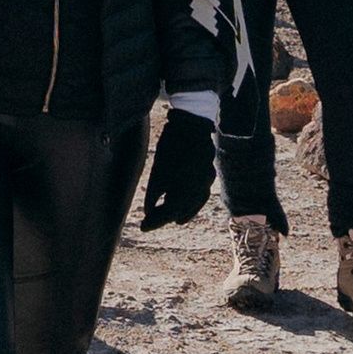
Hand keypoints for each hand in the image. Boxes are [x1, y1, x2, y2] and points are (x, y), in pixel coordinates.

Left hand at [140, 107, 216, 229]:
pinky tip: (185, 204)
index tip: (143, 227)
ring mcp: (206, 183)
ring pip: (193, 204)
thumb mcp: (158, 170)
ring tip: (174, 220)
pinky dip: (192, 202)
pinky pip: (201, 195)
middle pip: (180, 210)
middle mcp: (198, 190)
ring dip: (181, 212)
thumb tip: (148, 211)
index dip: (155, 221)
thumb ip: (153, 193)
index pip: (168, 213)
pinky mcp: (209, 175)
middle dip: (165, 217)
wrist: (192, 125)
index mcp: (185, 190)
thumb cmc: (172, 147)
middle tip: (150, 223)